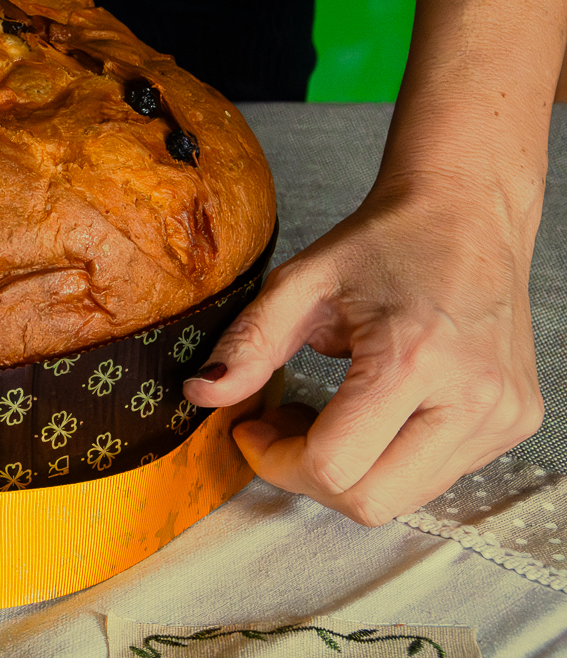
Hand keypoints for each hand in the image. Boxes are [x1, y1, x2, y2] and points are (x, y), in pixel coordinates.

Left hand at [182, 173, 542, 525]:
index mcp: (413, 358)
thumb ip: (249, 342)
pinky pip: (437, 476)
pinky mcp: (515, 422)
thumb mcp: (302, 282)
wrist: (468, 214)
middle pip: (371, 501)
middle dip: (309, 478)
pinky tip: (373, 415)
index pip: (333, 465)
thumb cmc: (386, 242)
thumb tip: (201, 391)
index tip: (249, 428)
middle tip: (283, 428)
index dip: (274, 460)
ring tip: (329, 415)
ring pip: (405, 499)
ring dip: (351, 473)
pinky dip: (391, 460)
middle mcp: (471, 397)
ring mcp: (501, 416)